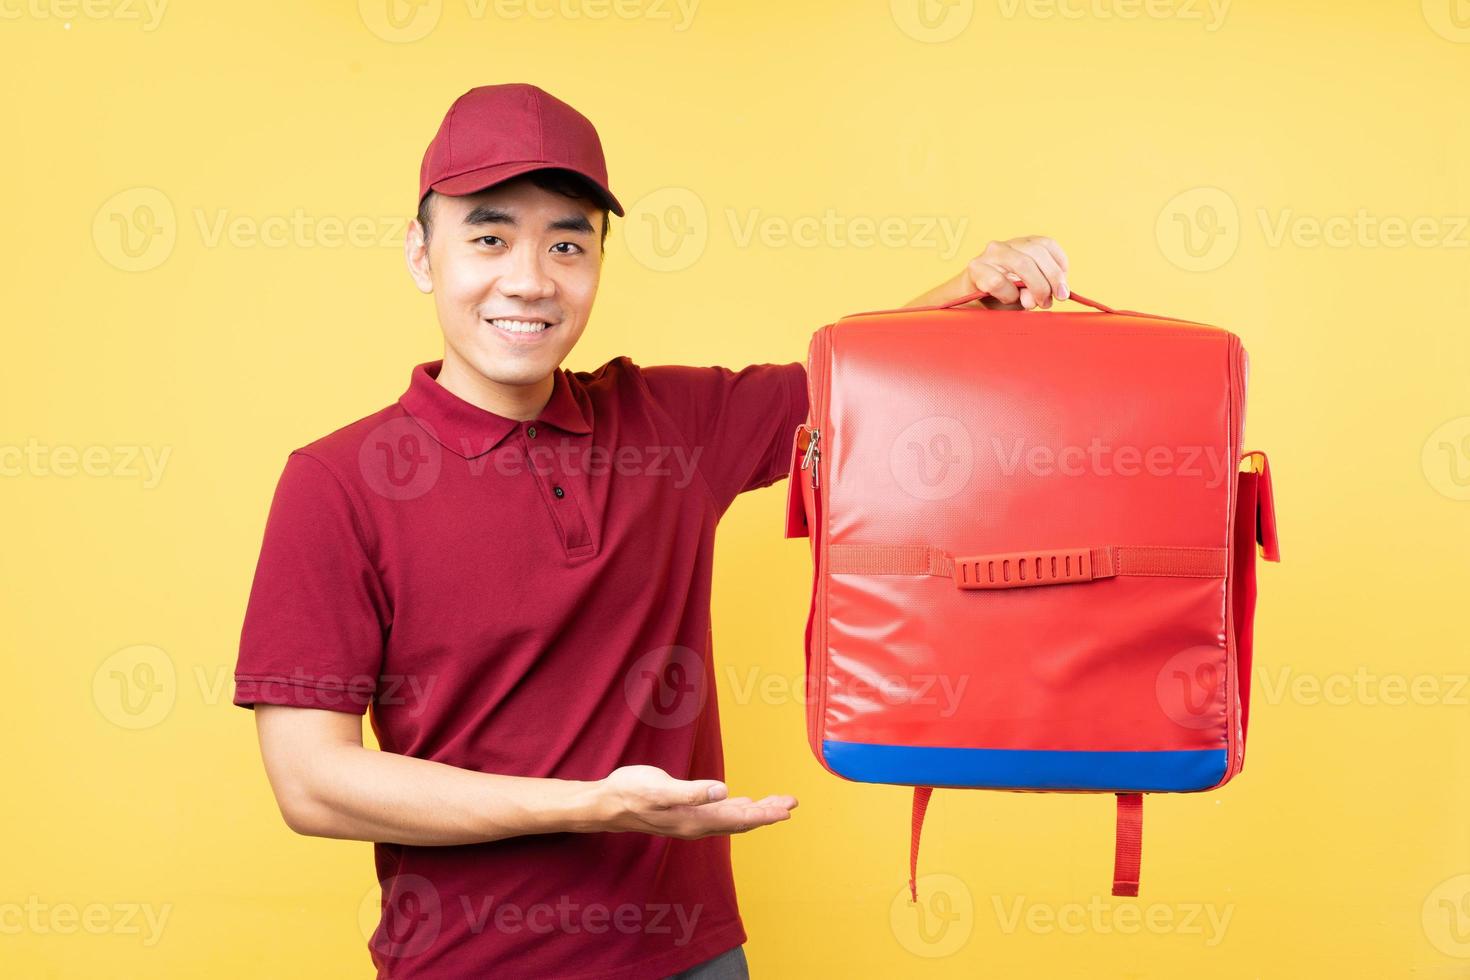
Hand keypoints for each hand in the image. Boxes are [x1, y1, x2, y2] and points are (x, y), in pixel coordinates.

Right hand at [592, 765, 797, 839]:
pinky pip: (720, 814)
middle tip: (792, 803)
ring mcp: (692, 821)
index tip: (787, 809)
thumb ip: (691, 791)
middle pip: (741, 821)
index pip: (739, 819)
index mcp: (696, 819)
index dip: (764, 814)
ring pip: (732, 818)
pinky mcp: (686, 813)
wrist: (607, 804)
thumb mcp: (659, 788)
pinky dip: (737, 808)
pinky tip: (743, 802)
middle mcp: (698, 825)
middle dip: (767, 812)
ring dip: (756, 811)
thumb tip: (722, 791)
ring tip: (777, 803)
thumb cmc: (630, 792)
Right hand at [905, 236, 1069, 310]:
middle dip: (1051, 279)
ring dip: (1035, 286)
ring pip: (1022, 263)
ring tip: (1033, 304)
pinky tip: (1006, 300)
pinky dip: (1008, 294)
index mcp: (1019, 245)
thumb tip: (1038, 298)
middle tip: (1052, 301)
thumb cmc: (998, 300)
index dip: (1059, 265)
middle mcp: (1004, 245)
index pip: (1046, 244)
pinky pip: (999, 281)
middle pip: (1037, 253)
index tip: (1064, 288)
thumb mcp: (1025, 294)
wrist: (964, 306)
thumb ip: (1037, 293)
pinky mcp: (974, 269)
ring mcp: (988, 255)